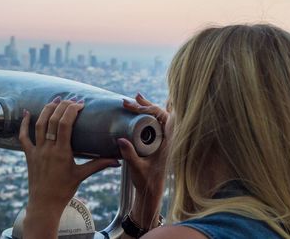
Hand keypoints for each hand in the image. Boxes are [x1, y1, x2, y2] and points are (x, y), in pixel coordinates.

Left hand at [19, 98, 118, 223]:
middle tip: (71, 99)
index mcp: (62, 152)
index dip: (72, 111)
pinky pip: (23, 137)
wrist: (44, 204)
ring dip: (46, 110)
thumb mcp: (82, 176)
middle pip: (53, 120)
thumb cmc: (64, 190)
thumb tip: (117, 160)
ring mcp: (36, 151)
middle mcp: (48, 149)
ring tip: (55, 100)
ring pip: (39, 125)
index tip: (80, 104)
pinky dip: (23, 124)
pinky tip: (26, 112)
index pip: (65, 124)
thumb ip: (99, 165)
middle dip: (62, 106)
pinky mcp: (29, 155)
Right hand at [119, 93, 171, 228]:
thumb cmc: (146, 181)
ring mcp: (163, 140)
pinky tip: (139, 110)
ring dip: (147, 108)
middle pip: (161, 114)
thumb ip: (129, 155)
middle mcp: (168, 139)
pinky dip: (147, 116)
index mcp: (169, 142)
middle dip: (147, 105)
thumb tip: (120, 138)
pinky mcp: (157, 142)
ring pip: (158, 118)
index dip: (148, 109)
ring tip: (135, 99)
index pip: (162, 117)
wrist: (150, 192)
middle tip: (133, 98)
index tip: (133, 105)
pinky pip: (154, 124)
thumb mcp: (137, 168)